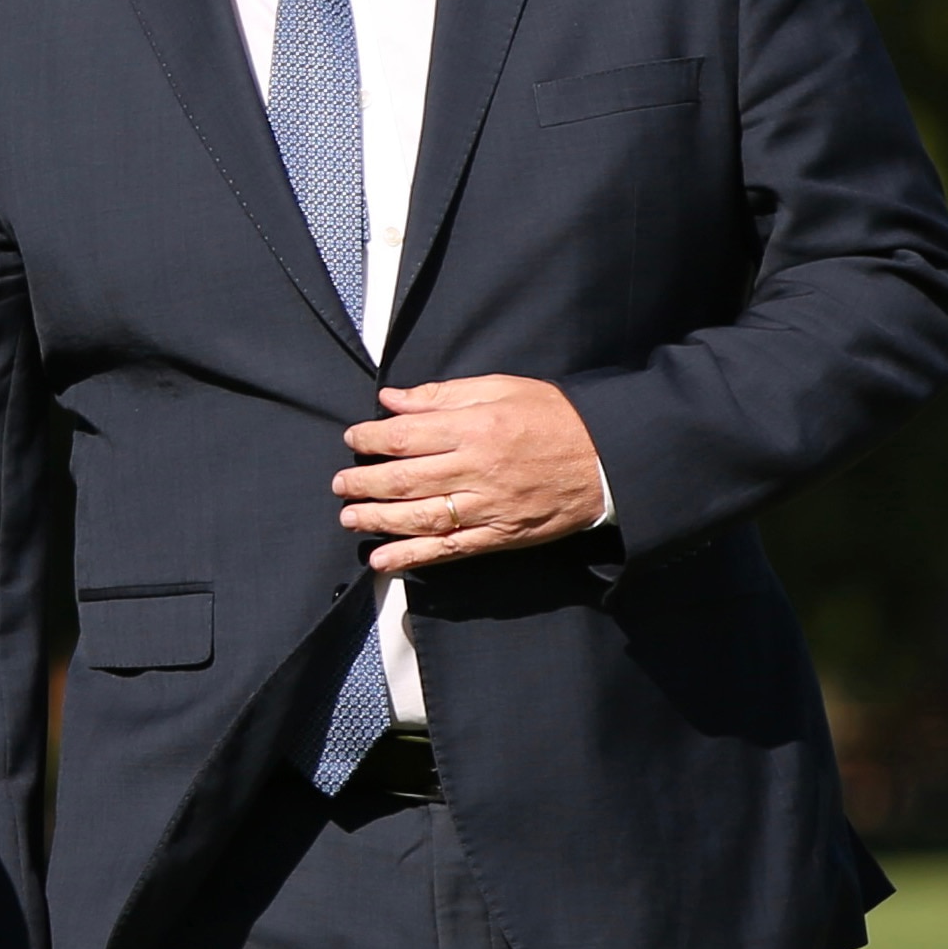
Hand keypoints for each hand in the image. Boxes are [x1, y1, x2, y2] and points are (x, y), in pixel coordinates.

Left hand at [334, 376, 605, 574]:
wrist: (607, 460)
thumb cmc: (556, 418)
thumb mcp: (502, 388)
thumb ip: (444, 396)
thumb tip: (393, 400)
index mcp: (474, 428)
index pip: (405, 436)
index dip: (371, 439)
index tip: (353, 439)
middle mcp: (475, 469)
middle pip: (404, 479)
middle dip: (364, 482)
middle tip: (340, 484)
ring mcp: (486, 507)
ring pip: (419, 517)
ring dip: (378, 520)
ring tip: (350, 518)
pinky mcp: (498, 535)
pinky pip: (449, 550)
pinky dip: (413, 558)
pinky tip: (385, 561)